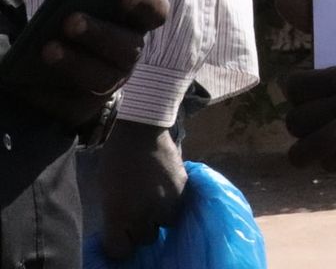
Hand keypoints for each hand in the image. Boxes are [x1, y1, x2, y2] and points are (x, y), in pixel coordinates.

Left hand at [17, 0, 169, 127]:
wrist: (48, 63)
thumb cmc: (74, 10)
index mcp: (133, 16)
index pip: (154, 10)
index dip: (144, 3)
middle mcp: (129, 47)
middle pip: (130, 45)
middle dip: (102, 32)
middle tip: (71, 19)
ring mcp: (111, 77)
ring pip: (108, 72)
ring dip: (80, 57)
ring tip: (50, 45)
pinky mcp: (88, 102)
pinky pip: (83, 95)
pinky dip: (63, 77)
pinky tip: (43, 62)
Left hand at [98, 121, 186, 258]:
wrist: (141, 132)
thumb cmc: (115, 160)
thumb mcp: (106, 191)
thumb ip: (114, 214)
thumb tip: (121, 230)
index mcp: (118, 215)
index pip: (120, 250)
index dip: (119, 246)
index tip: (119, 239)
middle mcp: (143, 214)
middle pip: (145, 239)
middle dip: (139, 230)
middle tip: (137, 217)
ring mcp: (165, 203)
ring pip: (165, 225)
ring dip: (158, 218)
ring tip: (154, 204)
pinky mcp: (182, 191)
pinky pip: (178, 208)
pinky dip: (171, 204)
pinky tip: (164, 192)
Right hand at [275, 0, 335, 170]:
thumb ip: (318, 18)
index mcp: (305, 83)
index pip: (294, 86)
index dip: (322, 82)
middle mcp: (305, 113)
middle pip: (296, 121)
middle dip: (330, 108)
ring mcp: (321, 138)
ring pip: (300, 154)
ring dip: (326, 139)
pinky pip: (329, 166)